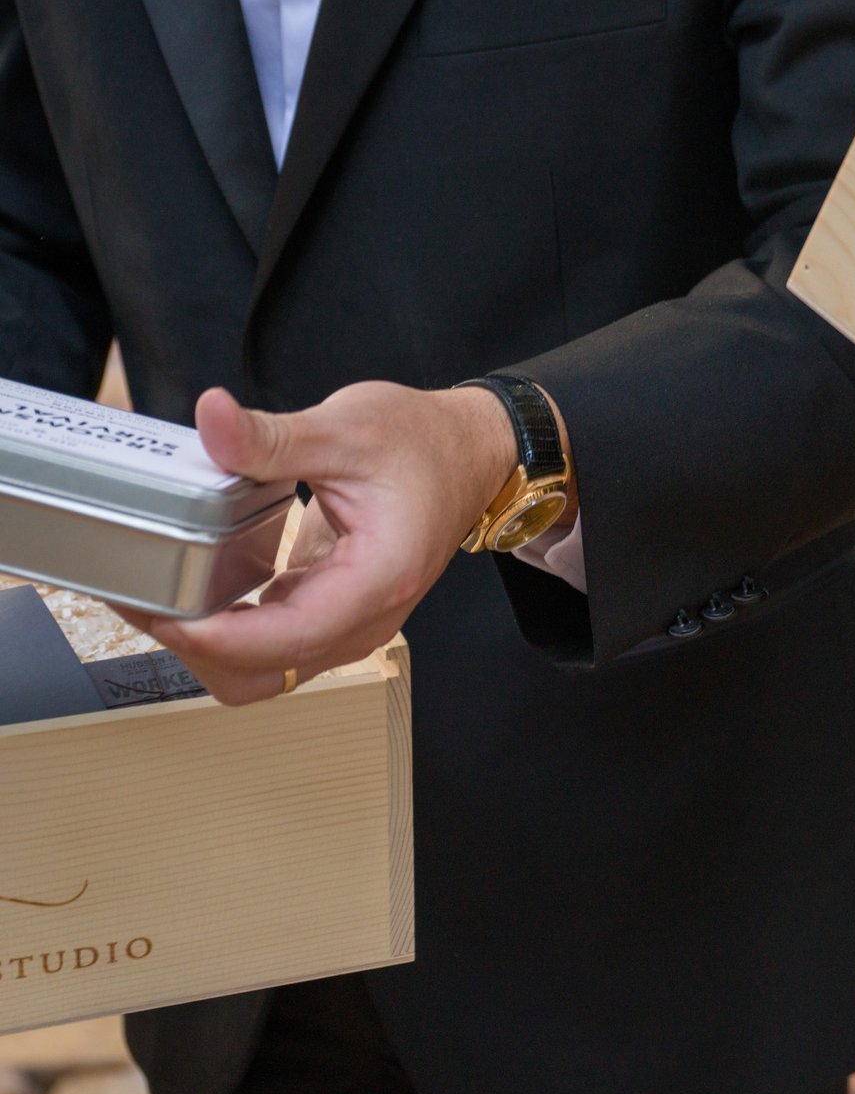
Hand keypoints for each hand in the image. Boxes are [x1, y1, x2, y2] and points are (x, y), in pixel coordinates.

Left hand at [116, 383, 522, 703]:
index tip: (166, 613)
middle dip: (197, 651)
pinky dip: (225, 634)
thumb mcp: (346, 428)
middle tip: (144, 602)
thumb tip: (212, 417)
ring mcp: (352, 623)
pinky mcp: (334, 614)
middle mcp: (369, 617)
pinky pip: (270, 649)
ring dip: (205, 648)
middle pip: (266, 676)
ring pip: (264, 673)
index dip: (220, 638)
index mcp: (380, 578)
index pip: (291, 637)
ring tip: (157, 599)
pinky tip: (192, 594)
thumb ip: (273, 435)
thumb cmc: (424, 444)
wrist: (470, 453)